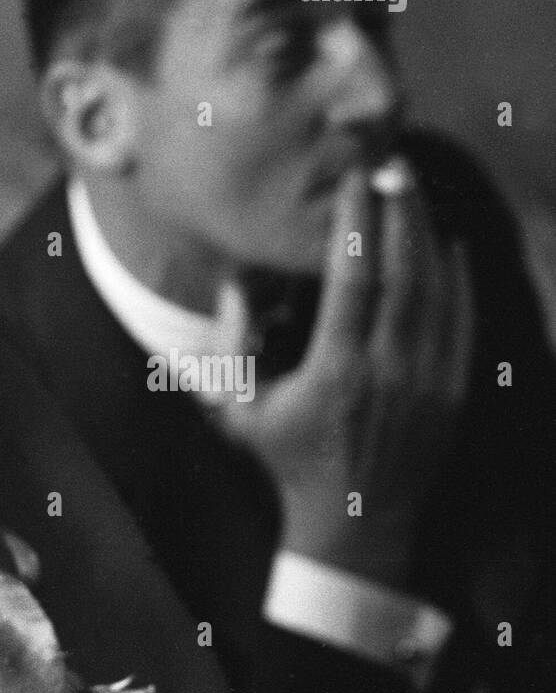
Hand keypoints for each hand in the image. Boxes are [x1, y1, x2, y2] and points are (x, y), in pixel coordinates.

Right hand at [217, 160, 473, 586]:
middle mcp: (390, 371)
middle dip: (401, 212)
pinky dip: (458, 279)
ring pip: (438, 292)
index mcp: (337, 371)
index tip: (354, 182)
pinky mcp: (452, 394)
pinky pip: (461, 323)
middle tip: (392, 166)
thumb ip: (232, 344)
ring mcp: (428, 384)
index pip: (354, 277)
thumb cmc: (287, 460)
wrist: (354, 526)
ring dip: (429, 236)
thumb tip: (236, 281)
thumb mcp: (239, 409)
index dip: (357, 224)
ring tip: (415, 192)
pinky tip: (448, 245)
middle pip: (406, 273)